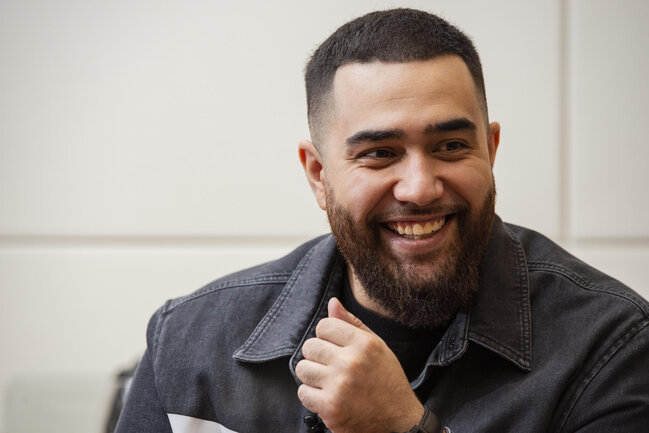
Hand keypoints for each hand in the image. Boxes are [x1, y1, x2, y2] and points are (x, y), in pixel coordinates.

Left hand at [296, 297, 423, 432]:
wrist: (398, 420)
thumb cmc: (386, 380)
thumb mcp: (377, 346)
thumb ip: (352, 324)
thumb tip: (332, 303)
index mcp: (363, 344)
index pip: (323, 326)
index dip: (326, 336)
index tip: (334, 347)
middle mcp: (351, 362)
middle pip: (310, 346)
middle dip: (317, 356)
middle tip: (331, 366)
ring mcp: (339, 385)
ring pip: (303, 368)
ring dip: (312, 375)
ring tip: (327, 380)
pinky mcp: (331, 408)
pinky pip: (303, 392)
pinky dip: (311, 395)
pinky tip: (326, 396)